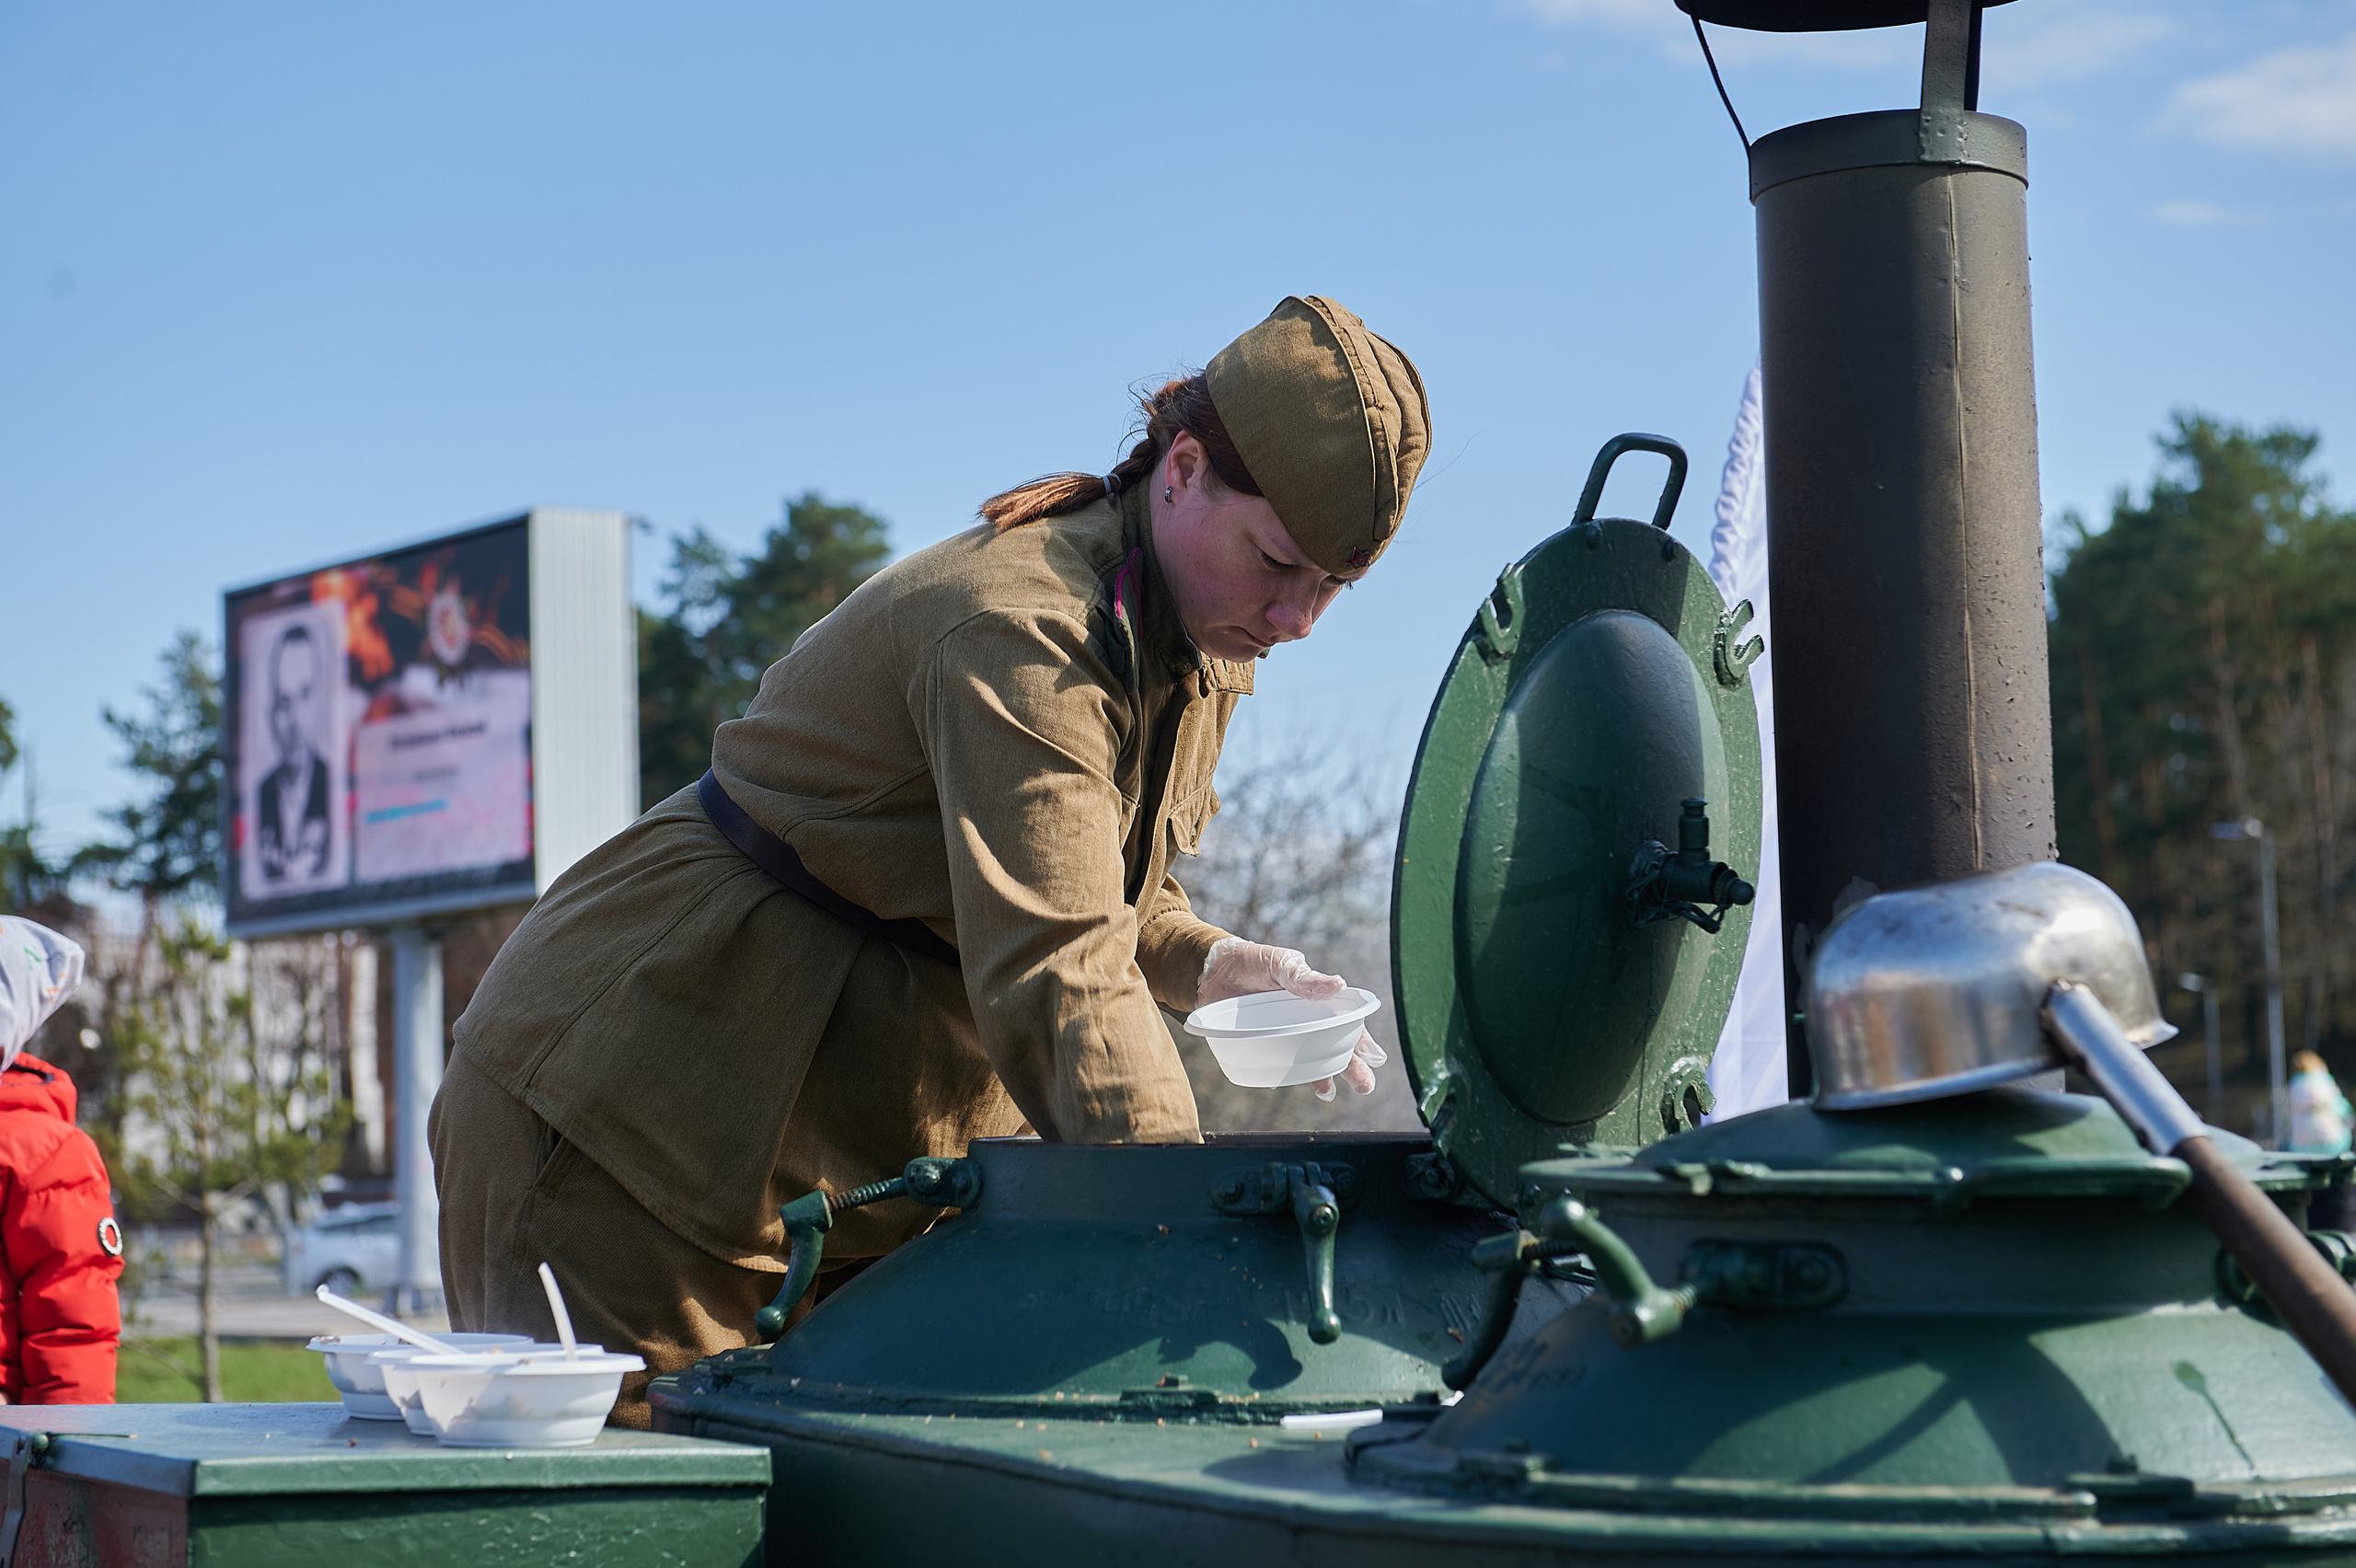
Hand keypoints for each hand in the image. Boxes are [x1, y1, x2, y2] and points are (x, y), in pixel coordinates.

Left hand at [1198, 937, 1388, 1100]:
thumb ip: (1304, 977)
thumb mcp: (1280, 963)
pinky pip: (1274, 1064)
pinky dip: (1280, 1075)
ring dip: (1321, 1076)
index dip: (1361, 1039)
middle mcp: (1302, 1021)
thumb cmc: (1252, 960)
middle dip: (1351, 1066)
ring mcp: (1281, 1034)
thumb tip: (1339, 985)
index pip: (1345, 1022)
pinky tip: (1282, 1082)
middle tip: (1365, 1086)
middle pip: (1333, 1046)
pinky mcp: (1259, 1044)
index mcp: (1314, 1000)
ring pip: (1307, 1059)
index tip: (1373, 1057)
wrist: (1211, 968)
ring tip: (1328, 1093)